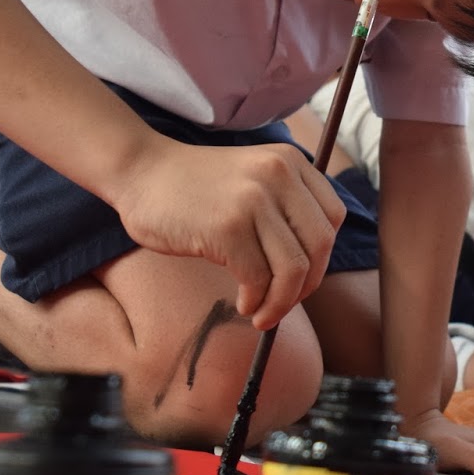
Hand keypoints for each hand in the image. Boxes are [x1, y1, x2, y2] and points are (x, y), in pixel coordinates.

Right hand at [112, 139, 345, 325]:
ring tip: (262, 313)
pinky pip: (259, 277)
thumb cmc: (193, 187)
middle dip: (307, 285)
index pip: (333, 217)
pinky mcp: (228, 227)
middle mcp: (278, 175)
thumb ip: (284, 206)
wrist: (140, 172)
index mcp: (290, 161)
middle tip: (283, 303)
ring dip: (282, 302)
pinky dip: (257, 300)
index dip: (321, 255)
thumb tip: (309, 269)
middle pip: (319, 245)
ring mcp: (254, 200)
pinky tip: (244, 304)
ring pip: (293, 268)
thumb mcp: (252, 178)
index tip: (302, 276)